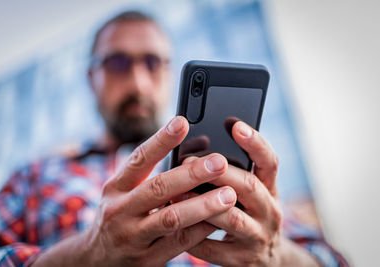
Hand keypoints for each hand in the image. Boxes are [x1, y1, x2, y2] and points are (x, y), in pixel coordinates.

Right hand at [32, 116, 236, 266]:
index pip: (138, 159)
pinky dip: (201, 230)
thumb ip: (148, 175)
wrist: (97, 260)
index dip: (161, 140)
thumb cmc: (119, 216)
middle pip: (158, 188)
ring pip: (171, 218)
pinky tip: (218, 219)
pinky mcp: (147, 259)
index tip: (182, 122)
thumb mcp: (122, 192)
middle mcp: (120, 210)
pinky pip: (179, 243)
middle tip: (219, 162)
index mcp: (116, 187)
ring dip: (202, 205)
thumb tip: (191, 151)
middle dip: (191, 174)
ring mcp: (133, 237)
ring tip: (228, 194)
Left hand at [186, 121, 319, 266]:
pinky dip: (193, 236)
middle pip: (250, 186)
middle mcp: (270, 212)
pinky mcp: (242, 260)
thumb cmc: (247, 214)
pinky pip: (214, 248)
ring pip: (233, 219)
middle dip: (220, 172)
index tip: (235, 125)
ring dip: (204, 204)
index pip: (269, 162)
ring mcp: (258, 237)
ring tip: (179, 193)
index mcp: (270, 190)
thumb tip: (195, 151)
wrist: (265, 259)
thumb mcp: (249, 194)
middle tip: (190, 160)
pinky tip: (176, 226)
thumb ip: (232, 175)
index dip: (255, 143)